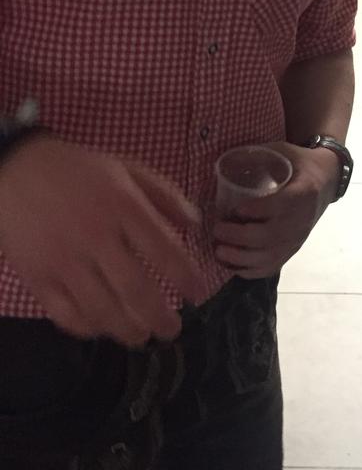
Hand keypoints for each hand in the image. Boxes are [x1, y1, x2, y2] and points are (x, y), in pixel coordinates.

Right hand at [0, 135, 204, 346]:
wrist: (17, 171)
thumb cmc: (79, 171)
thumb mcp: (127, 168)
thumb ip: (164, 194)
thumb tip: (196, 224)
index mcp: (124, 206)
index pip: (163, 249)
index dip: (185, 276)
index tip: (200, 294)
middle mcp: (97, 236)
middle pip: (134, 288)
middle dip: (159, 316)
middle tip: (172, 329)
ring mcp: (65, 260)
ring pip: (101, 309)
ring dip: (126, 330)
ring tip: (142, 337)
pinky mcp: (38, 277)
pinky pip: (65, 314)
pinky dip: (87, 328)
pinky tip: (102, 329)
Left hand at [211, 142, 339, 277]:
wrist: (326, 181)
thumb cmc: (300, 164)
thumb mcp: (285, 151)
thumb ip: (260, 155)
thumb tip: (224, 161)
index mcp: (305, 191)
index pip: (282, 206)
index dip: (257, 210)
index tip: (235, 209)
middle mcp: (303, 219)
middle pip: (270, 236)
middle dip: (239, 237)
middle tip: (217, 230)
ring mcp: (298, 238)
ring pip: (268, 257)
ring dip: (240, 258)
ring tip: (218, 250)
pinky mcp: (293, 250)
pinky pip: (271, 267)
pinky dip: (249, 271)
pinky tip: (231, 264)